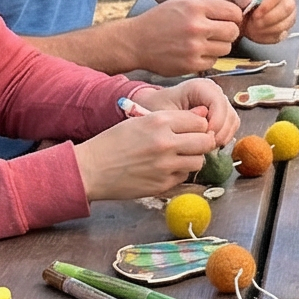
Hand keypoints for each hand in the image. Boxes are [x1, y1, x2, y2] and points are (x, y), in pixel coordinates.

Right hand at [72, 111, 213, 202]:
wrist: (92, 169)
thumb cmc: (114, 142)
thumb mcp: (140, 121)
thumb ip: (173, 118)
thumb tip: (203, 114)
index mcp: (159, 121)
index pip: (200, 121)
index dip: (199, 126)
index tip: (193, 129)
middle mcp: (166, 142)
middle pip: (206, 141)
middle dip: (203, 142)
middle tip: (192, 144)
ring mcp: (165, 166)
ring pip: (199, 161)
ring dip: (192, 158)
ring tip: (178, 157)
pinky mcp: (163, 184)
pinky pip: (184, 176)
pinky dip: (179, 172)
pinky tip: (165, 169)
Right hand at [127, 0, 253, 75]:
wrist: (135, 42)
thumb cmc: (159, 21)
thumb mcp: (181, 4)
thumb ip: (207, 8)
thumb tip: (235, 14)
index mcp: (196, 7)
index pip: (233, 12)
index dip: (234, 17)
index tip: (228, 20)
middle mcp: (197, 26)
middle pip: (233, 31)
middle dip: (229, 32)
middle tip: (218, 33)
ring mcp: (195, 47)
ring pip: (226, 48)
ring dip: (218, 46)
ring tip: (204, 43)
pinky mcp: (191, 64)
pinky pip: (213, 62)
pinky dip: (207, 58)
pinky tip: (195, 53)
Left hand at [147, 76, 237, 144]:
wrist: (154, 109)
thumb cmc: (157, 108)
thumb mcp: (164, 113)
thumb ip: (183, 117)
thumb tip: (205, 123)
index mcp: (200, 86)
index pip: (218, 102)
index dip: (217, 120)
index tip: (207, 136)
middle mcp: (213, 92)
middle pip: (228, 112)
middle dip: (221, 131)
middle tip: (208, 146)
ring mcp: (218, 102)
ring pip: (232, 120)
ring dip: (223, 136)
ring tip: (208, 147)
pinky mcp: (221, 114)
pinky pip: (231, 126)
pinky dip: (224, 137)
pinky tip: (210, 145)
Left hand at [220, 0, 295, 45]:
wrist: (236, 5)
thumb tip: (249, 0)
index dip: (268, 4)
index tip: (254, 14)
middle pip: (287, 8)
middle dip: (268, 19)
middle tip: (251, 22)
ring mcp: (290, 11)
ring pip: (286, 23)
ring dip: (266, 29)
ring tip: (250, 27)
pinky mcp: (286, 26)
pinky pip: (281, 35)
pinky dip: (266, 37)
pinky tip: (255, 33)